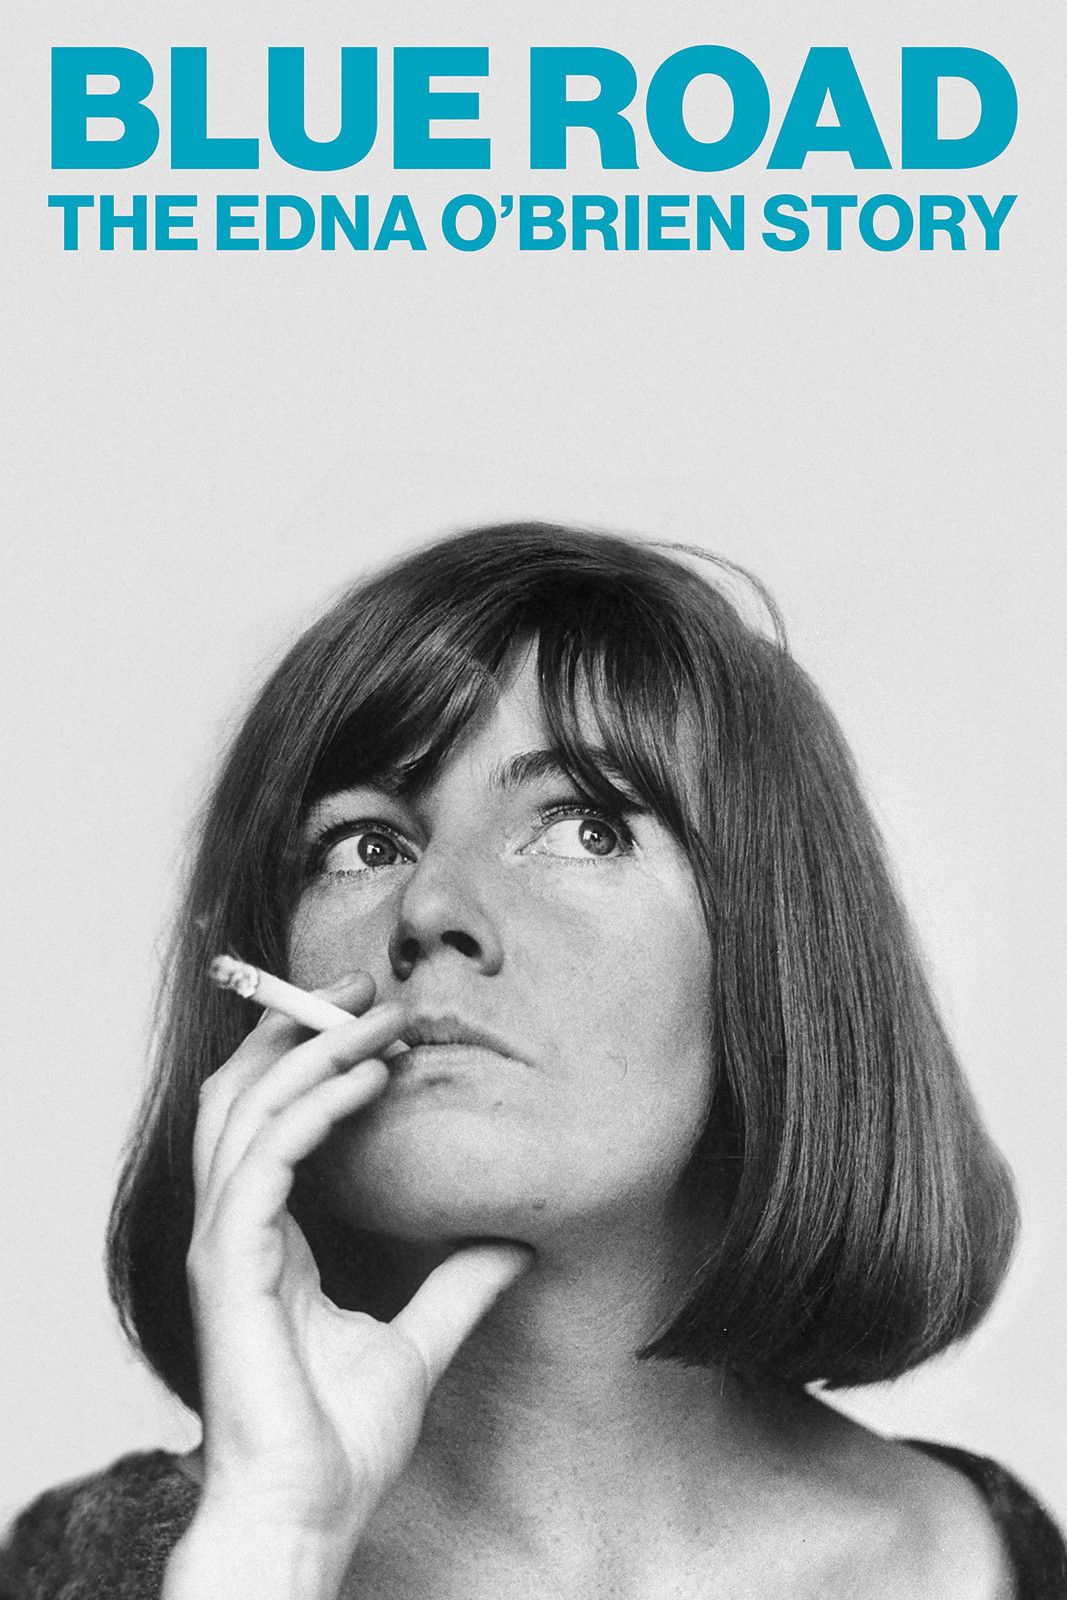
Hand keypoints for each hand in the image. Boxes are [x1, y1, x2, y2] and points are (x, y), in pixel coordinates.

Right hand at [166, 974, 530, 1597]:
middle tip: (363, 984)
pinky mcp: (230, 1262)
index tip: (376, 1022)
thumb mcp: (416, 1341)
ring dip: (310, 1052)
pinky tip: (363, 1081)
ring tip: (375, 1016)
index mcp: (266, 1239)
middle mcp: (235, 1229)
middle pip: (243, 1094)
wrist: (308, 1513)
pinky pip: (263, 1158)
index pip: (269, 1119)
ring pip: (246, 1109)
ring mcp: (225, 1243)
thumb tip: (514, 1242)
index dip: (312, 1059)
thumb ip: (456, 1285)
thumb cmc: (341, 1442)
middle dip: (297, 1028)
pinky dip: (309, 1109)